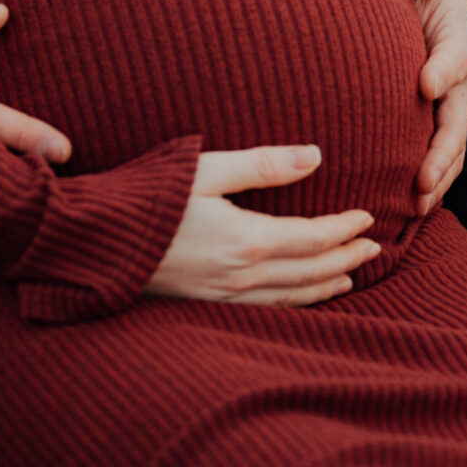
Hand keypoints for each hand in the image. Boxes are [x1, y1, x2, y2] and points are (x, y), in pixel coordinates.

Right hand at [145, 146, 379, 303]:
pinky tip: (297, 298)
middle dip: (345, 259)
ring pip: (289, 296)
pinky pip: (264, 310)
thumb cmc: (146, 196)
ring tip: (349, 278)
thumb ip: (262, 164)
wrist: (93, 240)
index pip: (312, 238)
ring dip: (324, 286)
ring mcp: (221, 295)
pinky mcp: (203, 304)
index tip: (367, 218)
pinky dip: (293, 303)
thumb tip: (315, 156)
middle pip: (309, 272)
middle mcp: (239, 275)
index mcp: (245, 240)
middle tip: (374, 249)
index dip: (344, 230)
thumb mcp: (205, 169)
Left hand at [399, 0, 466, 213]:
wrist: (430, 8)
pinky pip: (440, 159)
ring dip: (437, 179)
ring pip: (452, 149)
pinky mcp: (435, 124)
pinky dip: (430, 184)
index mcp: (457, 43)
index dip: (442, 70)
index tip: (425, 84)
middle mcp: (459, 82)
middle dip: (441, 151)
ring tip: (416, 205)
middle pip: (456, 121)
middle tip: (422, 177)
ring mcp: (451, 108)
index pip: (453, 58)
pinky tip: (410, 209)